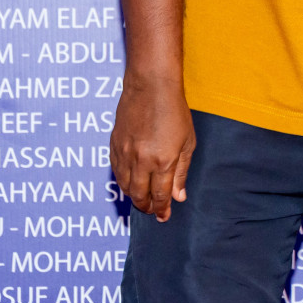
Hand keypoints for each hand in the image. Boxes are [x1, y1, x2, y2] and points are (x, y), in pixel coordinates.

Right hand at [110, 75, 194, 222]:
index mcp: (162, 161)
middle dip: (147, 207)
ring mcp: (125, 153)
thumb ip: (181, 172)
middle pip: (140, 196)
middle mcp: (141, 161)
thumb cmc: (174, 111)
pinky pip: (116, 172)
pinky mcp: (114, 145)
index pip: (160, 196)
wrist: (150, 86)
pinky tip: (130, 183)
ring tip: (142, 200)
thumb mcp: (187, 142)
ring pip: (125, 186)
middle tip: (152, 211)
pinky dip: (123, 182)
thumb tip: (178, 196)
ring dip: (134, 197)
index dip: (161, 209)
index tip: (163, 216)